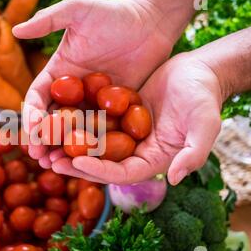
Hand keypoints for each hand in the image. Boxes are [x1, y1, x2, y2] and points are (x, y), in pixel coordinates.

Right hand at [13, 0, 178, 166]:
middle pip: (51, 119)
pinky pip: (100, 131)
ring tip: (55, 165)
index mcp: (58, 72)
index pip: (37, 97)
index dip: (31, 115)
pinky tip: (87, 161)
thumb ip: (47, 20)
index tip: (31, 132)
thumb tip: (15, 30)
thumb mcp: (78, 10)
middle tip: (38, 157)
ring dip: (62, 149)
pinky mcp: (114, 110)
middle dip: (42, 139)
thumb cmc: (114, 13)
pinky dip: (91, 147)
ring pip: (73, 131)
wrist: (151, 22)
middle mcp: (72, 91)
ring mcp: (93, 102)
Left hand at [52, 53, 222, 184]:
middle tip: (49, 161)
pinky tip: (55, 119)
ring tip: (45, 145)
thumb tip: (175, 178)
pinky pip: (93, 123)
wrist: (199, 72)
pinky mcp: (117, 117)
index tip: (76, 163)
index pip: (121, 173)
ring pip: (92, 145)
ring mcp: (125, 135)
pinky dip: (75, 124)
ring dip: (68, 147)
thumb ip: (193, 153)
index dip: (99, 171)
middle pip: (101, 164)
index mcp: (153, 160)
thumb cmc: (205, 97)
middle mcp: (136, 152)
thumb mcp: (205, 124)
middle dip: (75, 164)